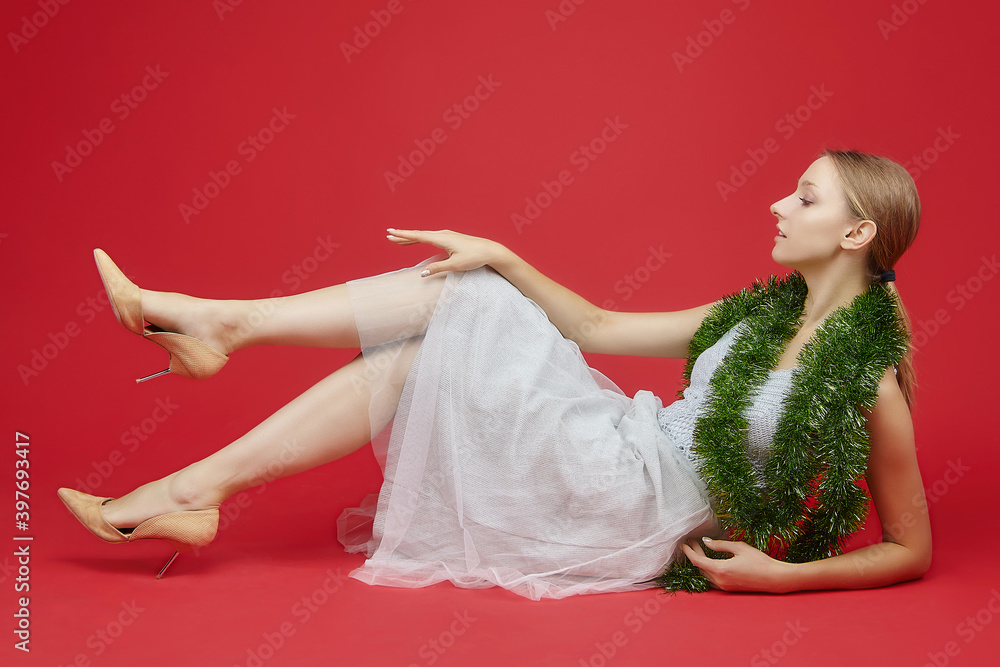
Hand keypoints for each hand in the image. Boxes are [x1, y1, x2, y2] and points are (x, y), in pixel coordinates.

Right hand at [385, 229, 506, 276]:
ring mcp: (447, 236)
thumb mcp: (455, 265)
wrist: (490, 251)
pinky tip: (417, 240)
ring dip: (411, 238)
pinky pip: (431, 237)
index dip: (403, 235)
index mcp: (442, 239)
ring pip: (424, 236)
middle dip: (403, 236)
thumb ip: (437, 268)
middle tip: (389, 236)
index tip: (391, 232)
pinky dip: (421, 238)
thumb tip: (422, 273)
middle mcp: (443, 234)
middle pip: (419, 235)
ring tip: (399, 240)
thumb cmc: (474, 257)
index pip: (418, 236)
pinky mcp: (451, 239)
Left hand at [680, 537, 794, 592]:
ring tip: (699, 549)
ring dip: (700, 562)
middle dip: (694, 554)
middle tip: (693, 542)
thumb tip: (706, 541)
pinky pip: (712, 579)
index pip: (697, 560)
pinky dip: (707, 569)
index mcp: (721, 570)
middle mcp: (720, 580)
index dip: (689, 551)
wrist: (775, 578)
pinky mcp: (729, 589)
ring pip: (705, 574)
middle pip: (700, 567)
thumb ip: (720, 545)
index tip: (684, 543)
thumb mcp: (739, 548)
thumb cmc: (759, 561)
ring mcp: (724, 586)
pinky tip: (709, 561)